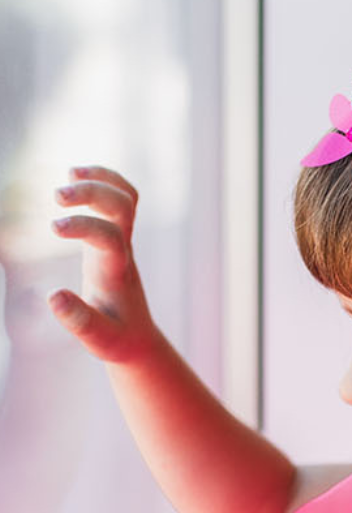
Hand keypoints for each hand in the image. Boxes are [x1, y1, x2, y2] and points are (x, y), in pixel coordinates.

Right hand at [47, 166, 159, 363]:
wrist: (137, 340)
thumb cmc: (117, 340)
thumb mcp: (97, 338)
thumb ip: (79, 320)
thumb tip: (53, 296)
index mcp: (117, 273)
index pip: (111, 237)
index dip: (85, 225)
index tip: (53, 227)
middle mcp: (123, 252)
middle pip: (124, 208)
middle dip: (94, 192)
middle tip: (57, 196)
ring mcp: (121, 244)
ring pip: (126, 200)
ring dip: (102, 180)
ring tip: (70, 172)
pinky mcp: (114, 242)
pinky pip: (119, 204)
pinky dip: (102, 184)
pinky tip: (76, 179)